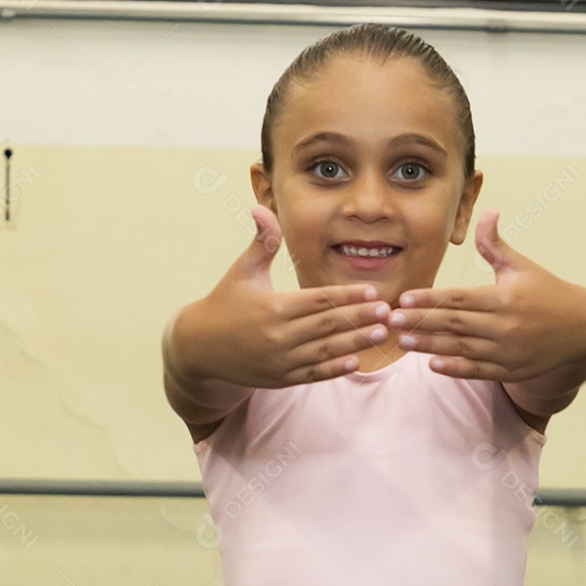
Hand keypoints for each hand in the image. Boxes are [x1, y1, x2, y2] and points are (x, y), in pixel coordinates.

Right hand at [175, 203, 394, 387]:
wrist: (198, 348)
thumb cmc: (223, 303)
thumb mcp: (242, 270)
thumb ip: (260, 241)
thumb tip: (260, 206)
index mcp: (273, 307)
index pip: (319, 300)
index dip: (348, 296)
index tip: (373, 291)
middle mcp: (278, 336)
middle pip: (327, 325)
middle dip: (359, 317)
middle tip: (387, 310)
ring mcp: (279, 360)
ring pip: (325, 351)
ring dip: (355, 343)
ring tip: (380, 333)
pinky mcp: (279, 379)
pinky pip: (312, 374)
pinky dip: (334, 369)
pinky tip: (356, 361)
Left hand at [389, 208, 585, 383]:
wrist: (579, 330)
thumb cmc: (545, 291)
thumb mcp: (521, 266)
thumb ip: (496, 244)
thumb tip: (488, 210)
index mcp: (505, 298)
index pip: (459, 298)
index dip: (429, 299)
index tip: (403, 298)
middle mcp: (505, 326)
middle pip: (455, 324)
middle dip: (420, 322)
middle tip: (390, 321)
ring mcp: (507, 352)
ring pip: (461, 349)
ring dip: (429, 345)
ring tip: (402, 341)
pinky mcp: (510, 370)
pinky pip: (477, 371)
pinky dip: (454, 368)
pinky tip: (431, 363)